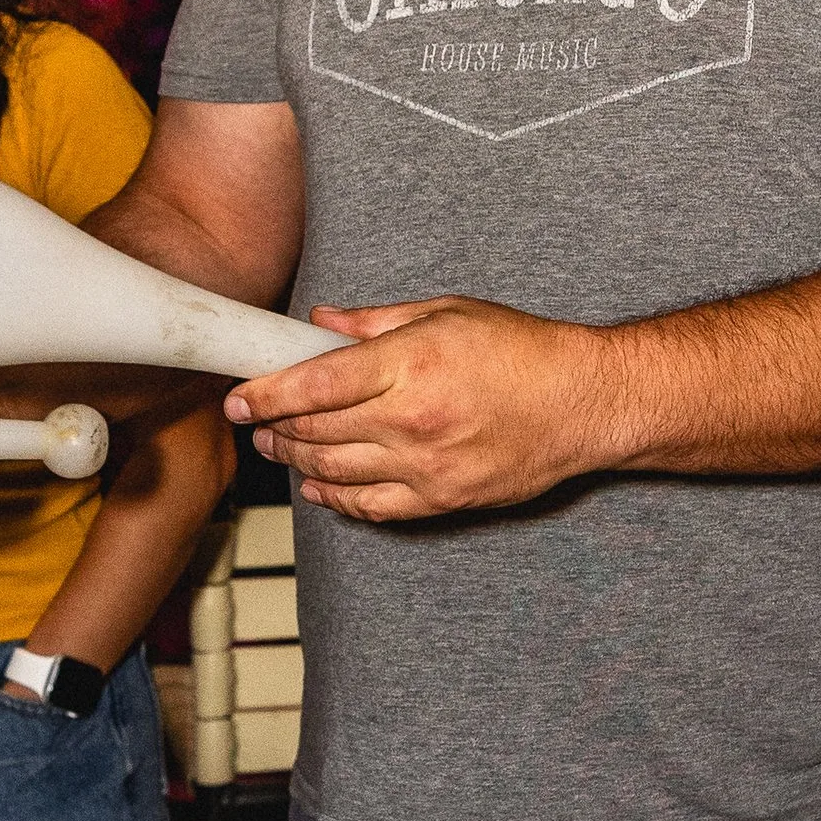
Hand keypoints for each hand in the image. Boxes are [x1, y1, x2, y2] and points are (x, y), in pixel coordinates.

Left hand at [225, 299, 627, 522]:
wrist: (583, 404)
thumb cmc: (521, 350)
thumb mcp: (446, 312)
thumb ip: (375, 322)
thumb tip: (319, 323)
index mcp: (408, 365)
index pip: (310, 386)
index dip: (262, 394)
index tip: (237, 397)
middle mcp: (410, 420)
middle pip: (313, 433)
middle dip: (272, 427)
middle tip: (255, 419)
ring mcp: (425, 467)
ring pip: (333, 473)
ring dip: (295, 462)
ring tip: (278, 447)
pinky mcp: (441, 499)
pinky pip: (370, 507)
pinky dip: (335, 500)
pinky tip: (318, 488)